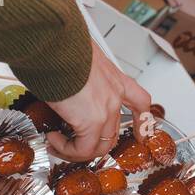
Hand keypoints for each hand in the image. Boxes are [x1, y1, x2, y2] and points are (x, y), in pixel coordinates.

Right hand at [45, 42, 151, 160]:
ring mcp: (106, 109)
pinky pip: (82, 149)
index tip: (140, 134)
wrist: (55, 44)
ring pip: (99, 146)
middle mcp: (115, 94)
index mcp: (114, 78)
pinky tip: (53, 138)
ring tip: (57, 141)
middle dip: (92, 144)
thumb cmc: (60, 47)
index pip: (139, 102)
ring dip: (76, 150)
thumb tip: (64, 83)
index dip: (141, 122)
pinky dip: (66, 149)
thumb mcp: (79, 60)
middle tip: (72, 143)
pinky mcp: (91, 121)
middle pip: (113, 132)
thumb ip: (79, 76)